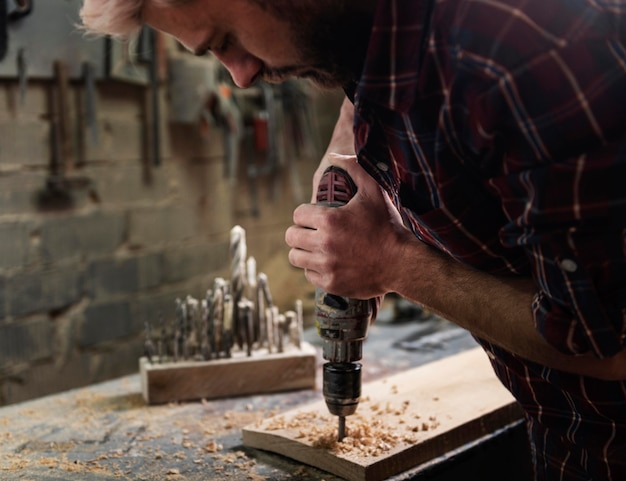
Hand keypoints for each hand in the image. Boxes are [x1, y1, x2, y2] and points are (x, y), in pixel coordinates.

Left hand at [286, 154, 413, 298]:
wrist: (402, 262)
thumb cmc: (388, 225)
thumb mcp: (374, 191)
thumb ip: (353, 168)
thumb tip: (336, 155)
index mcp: (330, 220)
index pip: (298, 214)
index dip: (305, 213)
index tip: (313, 216)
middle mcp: (324, 243)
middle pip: (291, 236)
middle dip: (299, 231)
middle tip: (311, 232)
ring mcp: (326, 265)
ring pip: (295, 257)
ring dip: (303, 251)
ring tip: (314, 247)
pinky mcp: (330, 283)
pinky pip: (308, 275)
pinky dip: (314, 269)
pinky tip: (326, 262)